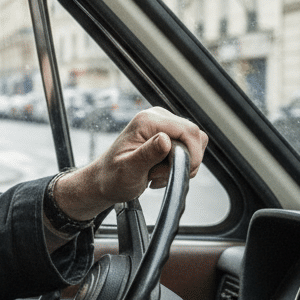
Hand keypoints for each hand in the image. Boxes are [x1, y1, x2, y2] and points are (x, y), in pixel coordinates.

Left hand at [52, 107, 206, 222]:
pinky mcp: (167, 135)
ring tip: (157, 174)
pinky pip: (187, 149)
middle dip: (185, 161)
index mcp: (147, 121)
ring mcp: (163, 125)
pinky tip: (159, 173)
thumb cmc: (112, 177)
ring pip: (194, 144)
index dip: (192, 154)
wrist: (105, 181)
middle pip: (194, 136)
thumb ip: (147, 154)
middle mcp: (156, 117)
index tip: (181, 172)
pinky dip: (178, 165)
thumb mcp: (129, 169)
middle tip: (161, 175)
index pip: (188, 131)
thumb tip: (166, 140)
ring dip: (181, 164)